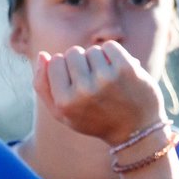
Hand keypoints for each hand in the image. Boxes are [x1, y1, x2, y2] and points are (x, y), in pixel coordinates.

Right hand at [31, 41, 164, 147]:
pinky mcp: (126, 69)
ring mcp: (106, 79)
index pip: (55, 61)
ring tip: (108, 81)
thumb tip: (43, 54)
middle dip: (82, 63)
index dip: (66, 68)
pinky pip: (110, 46)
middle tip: (94, 84)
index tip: (77, 83)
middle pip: (73, 53)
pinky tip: (118, 72)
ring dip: (100, 61)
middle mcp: (84, 90)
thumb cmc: (95, 120)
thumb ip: (43, 86)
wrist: (136, 131)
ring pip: (93, 50)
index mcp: (65, 102)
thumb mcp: (63, 113)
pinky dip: (114, 55)